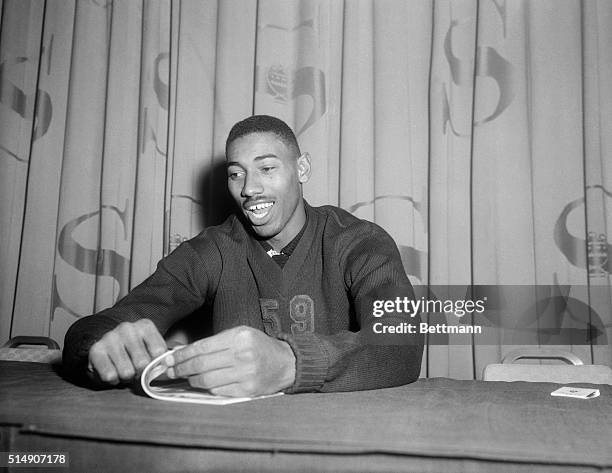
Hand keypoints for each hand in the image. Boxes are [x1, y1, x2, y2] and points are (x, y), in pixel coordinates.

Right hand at [88, 319, 166, 384]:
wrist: (107, 348)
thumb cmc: (134, 351)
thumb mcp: (151, 348)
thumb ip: (162, 357)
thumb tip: (169, 367)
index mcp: (145, 326)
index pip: (159, 353)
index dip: (156, 365)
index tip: (151, 365)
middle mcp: (128, 328)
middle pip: (142, 363)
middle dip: (140, 374)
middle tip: (135, 371)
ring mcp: (110, 337)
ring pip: (126, 372)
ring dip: (126, 378)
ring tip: (124, 371)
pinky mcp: (96, 350)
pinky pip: (109, 375)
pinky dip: (113, 380)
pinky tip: (113, 372)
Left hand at [164, 326, 295, 396]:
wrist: (286, 363)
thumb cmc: (259, 346)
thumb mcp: (240, 334)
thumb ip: (215, 342)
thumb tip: (185, 351)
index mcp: (239, 337)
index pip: (202, 347)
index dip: (182, 355)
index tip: (169, 359)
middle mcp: (242, 355)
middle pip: (201, 364)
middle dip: (181, 369)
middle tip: (169, 371)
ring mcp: (245, 374)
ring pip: (207, 380)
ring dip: (192, 380)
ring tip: (187, 377)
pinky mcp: (247, 390)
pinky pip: (218, 390)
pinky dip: (207, 388)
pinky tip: (203, 384)